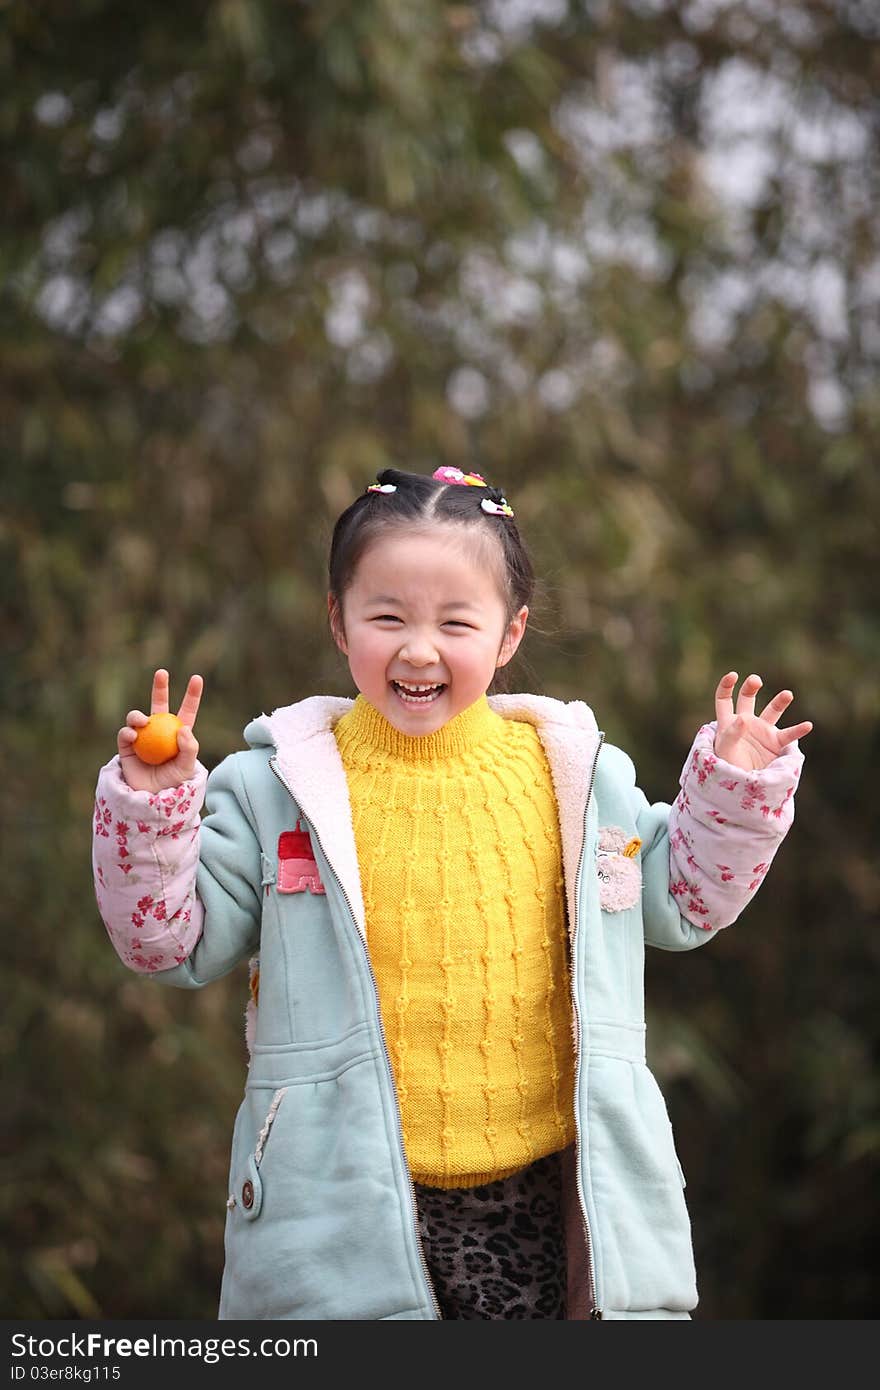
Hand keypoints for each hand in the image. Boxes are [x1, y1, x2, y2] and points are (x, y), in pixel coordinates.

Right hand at [117, 668, 203, 792]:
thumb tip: (184, 728)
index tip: (196, 678)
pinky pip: (125, 733)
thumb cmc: (173, 783)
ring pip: (138, 717)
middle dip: (160, 687)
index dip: (192, 695)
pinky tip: (133, 736)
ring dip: (138, 715)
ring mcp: (142, 737)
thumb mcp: (187, 767)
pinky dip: (128, 732)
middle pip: (159, 704)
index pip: (187, 710)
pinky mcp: (126, 747)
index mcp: (178, 733)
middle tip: (162, 672)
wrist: (151, 798)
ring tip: (142, 721)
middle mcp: (160, 731)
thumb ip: (189, 748)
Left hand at [713, 672, 811, 770]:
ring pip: (772, 711)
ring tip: (787, 694)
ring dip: (780, 702)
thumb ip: (732, 734)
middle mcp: (746, 722)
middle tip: (756, 681)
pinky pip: (789, 735)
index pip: (724, 699)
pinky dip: (798, 730)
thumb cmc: (728, 767)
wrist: (743, 787)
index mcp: (728, 722)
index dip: (726, 686)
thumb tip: (743, 718)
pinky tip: (807, 725)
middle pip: (747, 698)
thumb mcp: (725, 750)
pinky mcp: (775, 743)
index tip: (733, 675)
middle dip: (751, 687)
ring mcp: (762, 731)